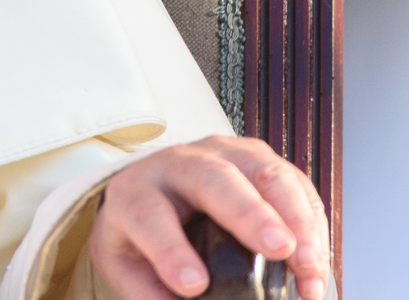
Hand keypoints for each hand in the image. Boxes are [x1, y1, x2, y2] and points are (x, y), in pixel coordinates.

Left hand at [89, 136, 329, 299]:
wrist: (151, 193)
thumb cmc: (139, 236)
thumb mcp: (127, 265)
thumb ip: (148, 290)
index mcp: (136, 191)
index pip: (148, 214)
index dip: (171, 250)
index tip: (193, 285)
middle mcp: (180, 164)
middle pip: (214, 177)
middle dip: (250, 212)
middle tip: (278, 249)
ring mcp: (224, 156)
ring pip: (266, 174)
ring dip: (296, 221)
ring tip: (309, 269)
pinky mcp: (261, 161)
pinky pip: (295, 185)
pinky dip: (312, 224)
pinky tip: (317, 263)